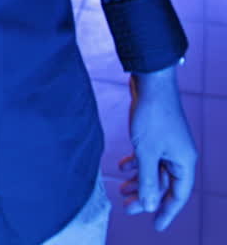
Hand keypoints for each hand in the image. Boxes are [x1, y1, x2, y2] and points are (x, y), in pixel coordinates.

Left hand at [118, 65, 196, 230]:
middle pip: (163, 183)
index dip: (167, 211)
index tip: (155, 225)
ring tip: (121, 189)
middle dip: (145, 195)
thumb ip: (148, 180)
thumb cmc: (152, 114)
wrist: (150, 80)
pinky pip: (149, 155)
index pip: (178, 195)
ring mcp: (168, 143)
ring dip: (138, 179)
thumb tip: (148, 204)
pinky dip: (136, 162)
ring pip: (154, 169)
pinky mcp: (158, 134)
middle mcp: (179, 154)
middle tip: (126, 206)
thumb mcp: (147, 152)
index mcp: (184, 161)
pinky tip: (122, 165)